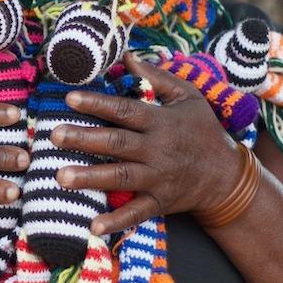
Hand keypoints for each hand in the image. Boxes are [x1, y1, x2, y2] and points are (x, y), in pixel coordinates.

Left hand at [50, 53, 242, 234]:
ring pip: (121, 177)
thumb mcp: (187, 97)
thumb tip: (127, 56)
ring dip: (90, 178)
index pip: (125, 110)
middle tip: (55, 136)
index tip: (69, 98)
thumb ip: (156, 77)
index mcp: (161, 122)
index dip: (98, 103)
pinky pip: (136, 213)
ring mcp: (158, 178)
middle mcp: (157, 150)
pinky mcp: (160, 202)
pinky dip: (116, 221)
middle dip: (85, 139)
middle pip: (117, 143)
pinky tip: (93, 226)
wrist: (227, 176)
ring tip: (60, 176)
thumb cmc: (203, 131)